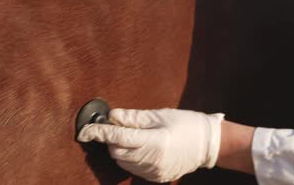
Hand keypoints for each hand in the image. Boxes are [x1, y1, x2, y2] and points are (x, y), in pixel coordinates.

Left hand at [77, 108, 223, 182]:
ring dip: (120, 149)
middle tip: (117, 127)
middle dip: (111, 140)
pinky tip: (141, 147)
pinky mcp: (156, 177)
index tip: (86, 130)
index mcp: (155, 141)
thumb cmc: (187, 124)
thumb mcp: (161, 115)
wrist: (208, 144)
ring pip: (123, 162)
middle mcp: (153, 160)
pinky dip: (130, 158)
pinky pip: (133, 169)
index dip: (99, 133)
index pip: (118, 138)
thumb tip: (112, 116)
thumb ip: (134, 118)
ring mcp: (154, 171)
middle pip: (117, 152)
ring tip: (134, 136)